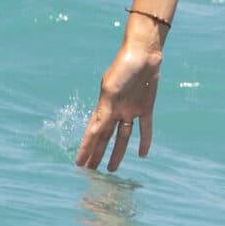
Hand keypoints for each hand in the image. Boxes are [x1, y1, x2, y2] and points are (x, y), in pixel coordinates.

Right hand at [78, 36, 159, 170]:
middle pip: (105, 138)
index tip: (78, 164)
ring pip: (123, 137)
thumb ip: (104, 113)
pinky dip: (145, 140)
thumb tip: (94, 133)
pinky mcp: (146, 107)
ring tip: (112, 169)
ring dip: (118, 152)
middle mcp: (116, 111)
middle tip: (92, 172)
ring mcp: (130, 110)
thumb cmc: (123, 68)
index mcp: (104, 107)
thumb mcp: (111, 91)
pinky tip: (143, 155)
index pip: (93, 133)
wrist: (144, 53)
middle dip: (97, 154)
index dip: (86, 149)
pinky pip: (145, 128)